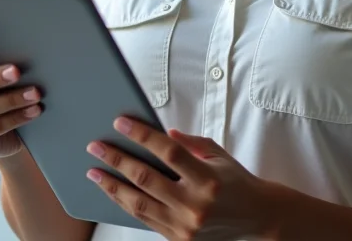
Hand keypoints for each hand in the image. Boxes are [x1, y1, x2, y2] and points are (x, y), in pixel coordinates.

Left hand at [85, 117, 271, 239]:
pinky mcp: (178, 240)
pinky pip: (144, 220)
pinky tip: (112, 191)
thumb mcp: (219, 154)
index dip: (142, 136)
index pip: (168, 152)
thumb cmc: (236, 181)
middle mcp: (194, 205)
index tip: (120, 123)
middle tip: (95, 146)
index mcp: (207, 178)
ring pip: (138, 203)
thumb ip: (191, 143)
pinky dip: (124, 204)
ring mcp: (184, 226)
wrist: (257, 220)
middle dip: (117, 159)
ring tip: (94, 172)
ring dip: (112, 185)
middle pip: (146, 178)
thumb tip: (164, 132)